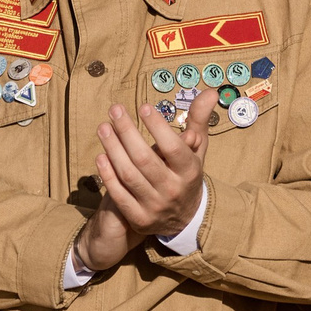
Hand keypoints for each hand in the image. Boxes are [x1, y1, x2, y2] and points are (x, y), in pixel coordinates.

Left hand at [76, 89, 218, 270]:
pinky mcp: (138, 218)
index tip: (143, 107)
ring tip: (103, 127)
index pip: (173, 147)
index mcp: (190, 171)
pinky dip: (108, 174)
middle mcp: (173, 190)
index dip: (157, 127)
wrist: (185, 219)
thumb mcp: (197, 150)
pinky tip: (101, 155)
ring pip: (128, 175)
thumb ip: (198, 121)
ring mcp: (154, 206)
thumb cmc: (187, 174)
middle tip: (114, 110)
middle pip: (144, 159)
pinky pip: (119, 194)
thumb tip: (209, 92)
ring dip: (113, 149)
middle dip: (126, 131)